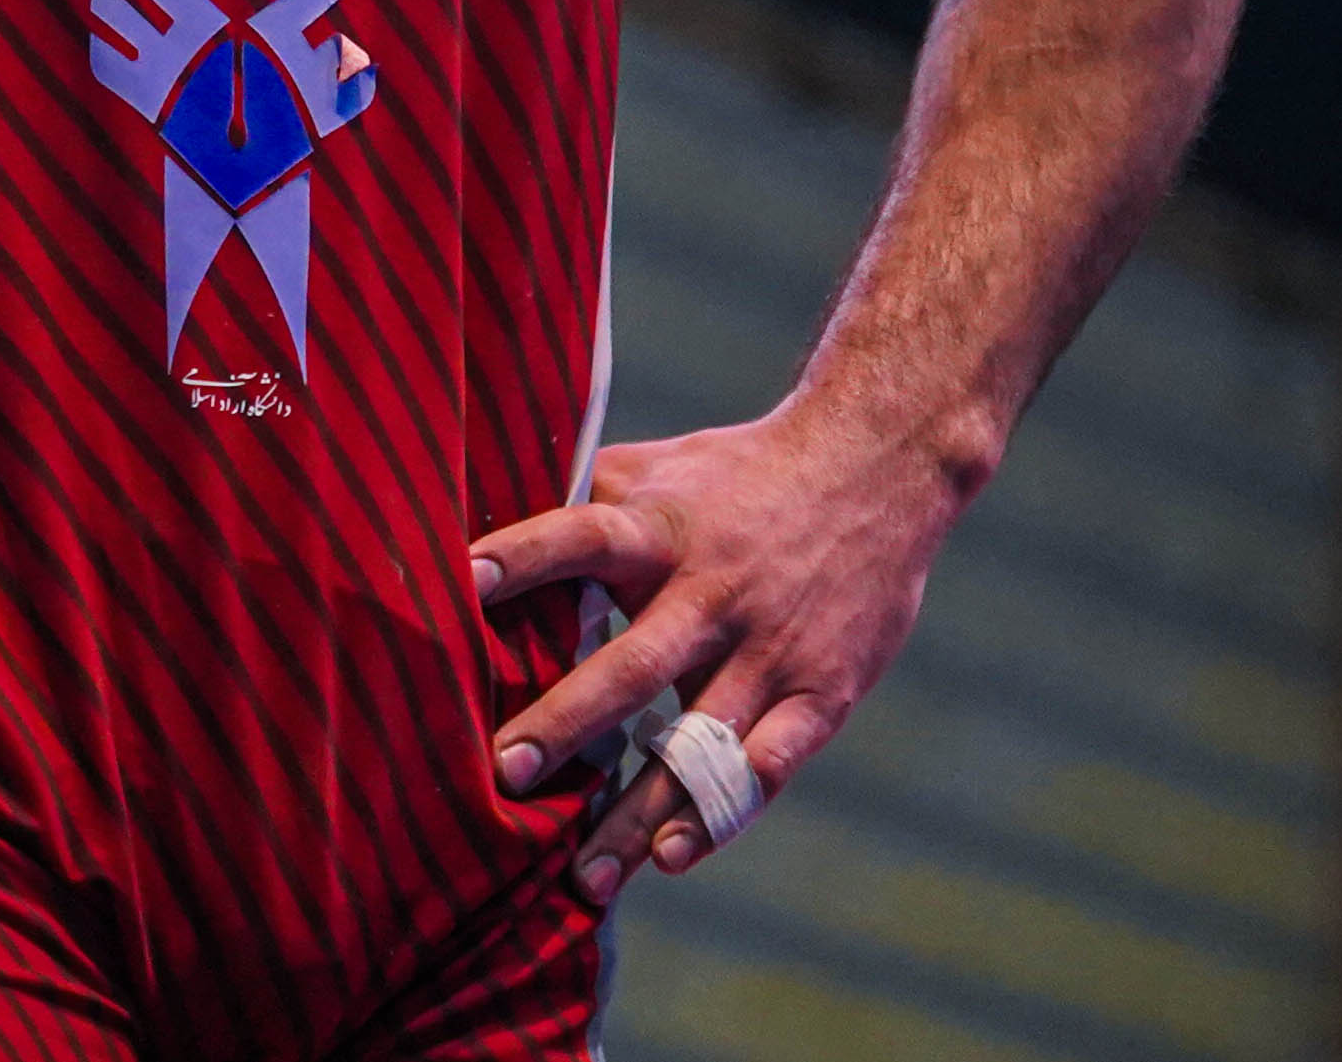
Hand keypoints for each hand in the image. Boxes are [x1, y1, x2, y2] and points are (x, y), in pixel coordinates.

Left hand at [465, 402, 957, 902]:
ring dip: (639, 813)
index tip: (462, 582)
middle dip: (567, 723)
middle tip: (505, 774)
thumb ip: (584, 498)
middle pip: (633, 664)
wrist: (879, 464)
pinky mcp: (821, 689)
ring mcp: (769, 647)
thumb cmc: (739, 474)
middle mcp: (713, 592)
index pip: (583, 536)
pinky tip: (673, 856)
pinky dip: (721, 812)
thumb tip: (477, 504)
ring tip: (583, 877)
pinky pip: (768, 762)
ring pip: (698, 740)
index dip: (525, 554)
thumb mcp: (661, 468)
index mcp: (663, 530)